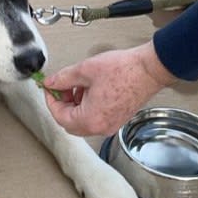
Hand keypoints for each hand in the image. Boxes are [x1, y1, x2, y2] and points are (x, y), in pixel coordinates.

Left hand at [42, 41, 173, 136]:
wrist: (148, 69)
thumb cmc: (124, 70)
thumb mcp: (85, 70)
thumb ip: (63, 78)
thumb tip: (50, 83)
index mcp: (90, 119)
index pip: (60, 117)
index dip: (51, 101)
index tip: (49, 89)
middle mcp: (101, 127)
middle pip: (70, 124)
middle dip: (62, 105)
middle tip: (61, 88)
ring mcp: (111, 125)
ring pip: (83, 122)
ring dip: (75, 106)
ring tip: (78, 85)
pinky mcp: (118, 119)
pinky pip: (95, 118)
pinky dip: (87, 107)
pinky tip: (90, 89)